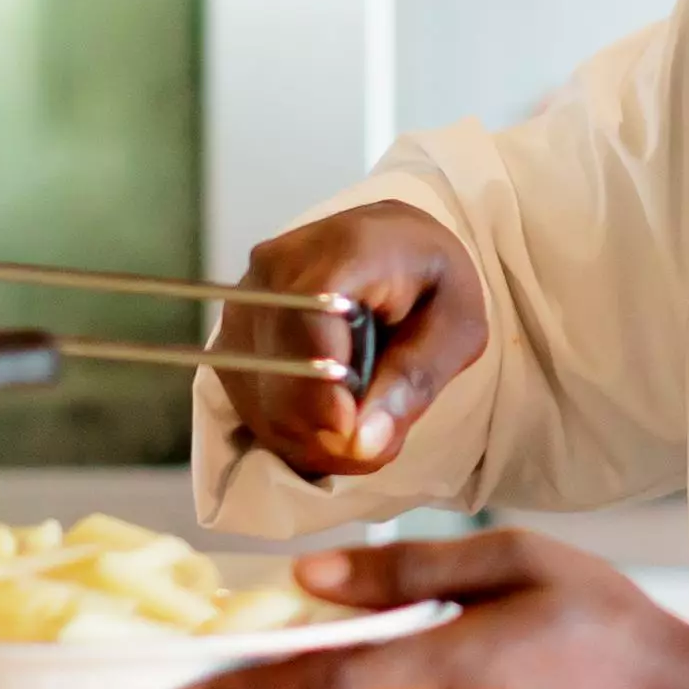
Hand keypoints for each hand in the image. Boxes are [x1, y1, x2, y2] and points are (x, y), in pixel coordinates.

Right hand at [216, 202, 489, 480]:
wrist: (390, 246)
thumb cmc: (432, 282)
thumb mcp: (457, 327)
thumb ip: (414, 380)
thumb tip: (361, 442)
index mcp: (346, 248)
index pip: (310, 319)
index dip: (323, 385)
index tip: (351, 429)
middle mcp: (279, 267)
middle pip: (281, 374)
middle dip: (330, 428)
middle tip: (380, 438)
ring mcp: (246, 300)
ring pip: (264, 401)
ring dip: (316, 439)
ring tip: (364, 425)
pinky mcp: (231, 334)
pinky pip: (253, 406)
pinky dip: (296, 432)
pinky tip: (334, 419)